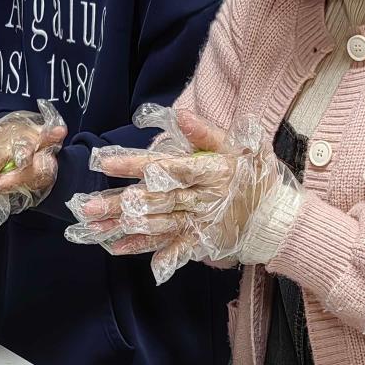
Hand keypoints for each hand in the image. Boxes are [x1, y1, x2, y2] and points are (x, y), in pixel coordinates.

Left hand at [64, 106, 299, 283]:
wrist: (277, 218)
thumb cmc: (256, 177)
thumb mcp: (240, 146)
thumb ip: (208, 132)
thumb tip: (182, 115)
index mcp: (207, 171)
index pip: (166, 166)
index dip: (136, 165)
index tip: (105, 164)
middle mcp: (199, 198)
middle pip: (154, 199)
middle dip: (120, 203)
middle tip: (87, 206)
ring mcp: (197, 222)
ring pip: (156, 223)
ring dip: (123, 226)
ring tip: (93, 227)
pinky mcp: (198, 241)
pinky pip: (168, 246)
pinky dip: (145, 249)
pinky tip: (118, 248)